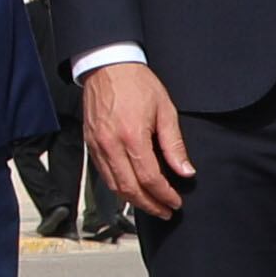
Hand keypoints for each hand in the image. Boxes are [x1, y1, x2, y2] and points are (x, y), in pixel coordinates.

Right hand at [81, 60, 192, 219]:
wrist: (107, 65)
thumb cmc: (136, 83)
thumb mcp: (165, 110)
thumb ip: (174, 145)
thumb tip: (185, 171)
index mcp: (132, 136)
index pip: (150, 178)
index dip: (165, 195)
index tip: (176, 202)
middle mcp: (111, 144)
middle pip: (130, 188)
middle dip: (150, 205)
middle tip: (165, 211)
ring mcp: (97, 145)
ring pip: (114, 185)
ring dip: (133, 201)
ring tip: (150, 204)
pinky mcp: (90, 143)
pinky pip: (103, 174)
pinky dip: (118, 187)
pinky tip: (131, 189)